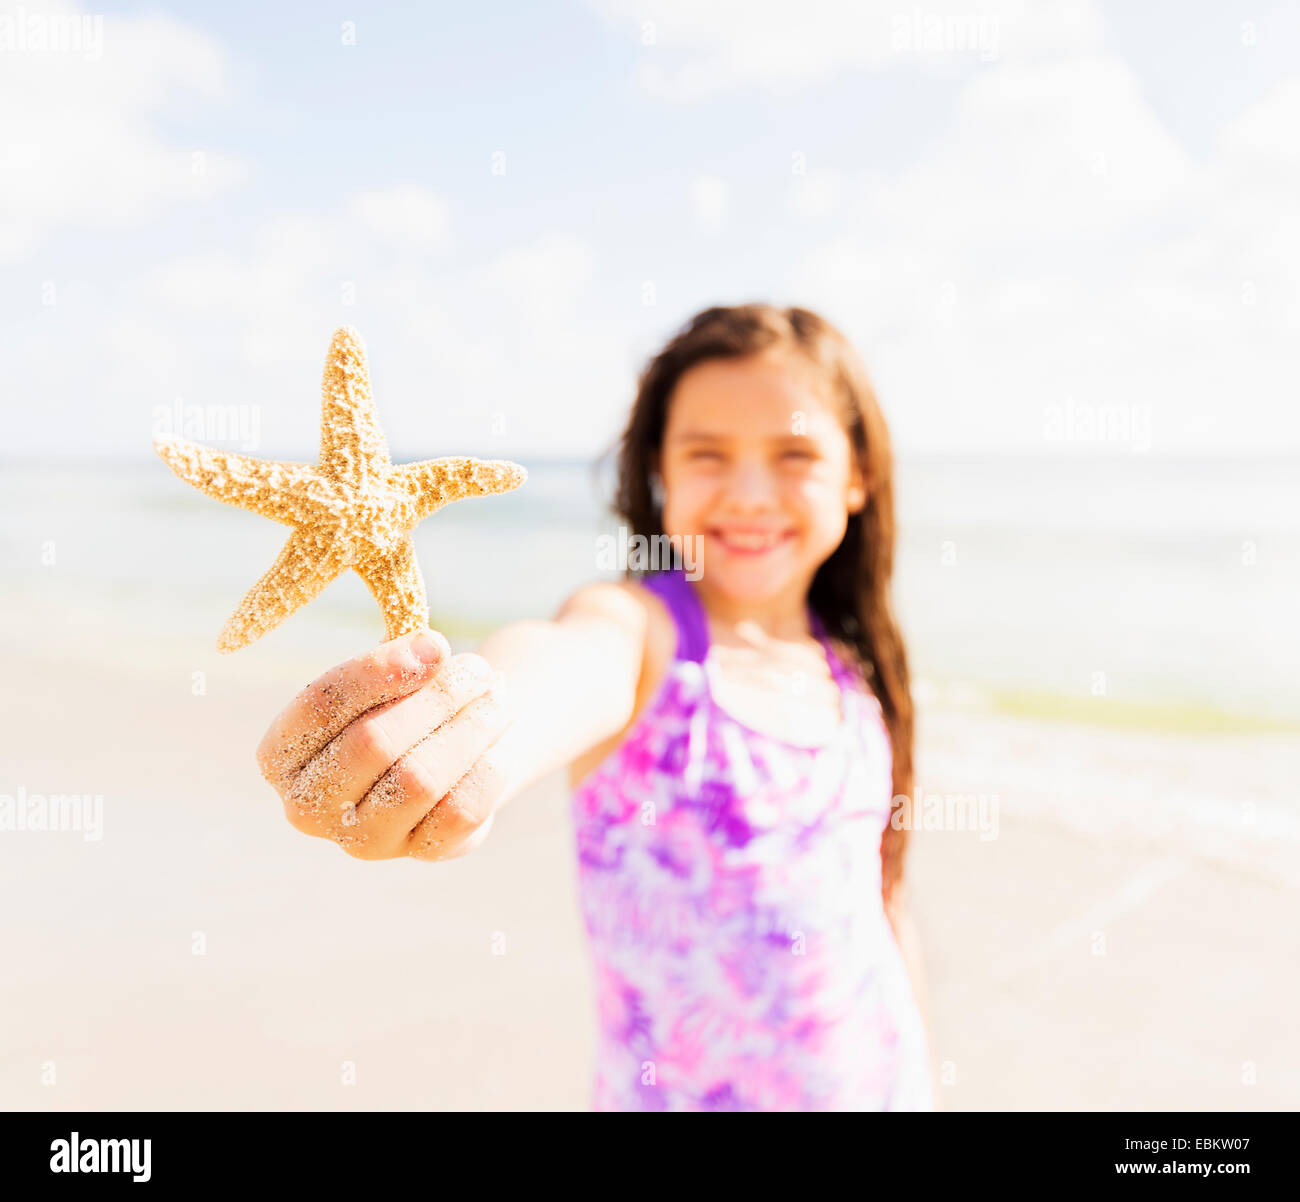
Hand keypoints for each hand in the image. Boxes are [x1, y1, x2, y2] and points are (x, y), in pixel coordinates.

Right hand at [256, 629, 510, 860]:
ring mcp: (361, 841)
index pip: (320, 706)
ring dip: (468, 728)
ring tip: (496, 695)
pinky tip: (501, 735)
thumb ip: (398, 659)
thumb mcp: (387, 675)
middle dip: (435, 699)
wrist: (444, 752)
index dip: (377, 670)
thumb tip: (430, 651)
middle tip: (478, 670)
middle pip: (373, 743)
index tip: (434, 644)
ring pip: (419, 780)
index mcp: (280, 755)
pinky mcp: (418, 853)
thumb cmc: (401, 703)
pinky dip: (488, 764)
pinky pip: (460, 810)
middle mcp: (307, 807)